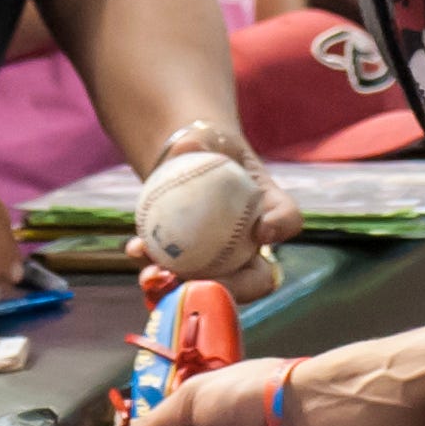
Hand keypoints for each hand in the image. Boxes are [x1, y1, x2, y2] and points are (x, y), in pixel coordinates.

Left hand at [124, 131, 301, 302]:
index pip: (288, 218)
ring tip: (156, 273)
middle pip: (258, 278)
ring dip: (185, 287)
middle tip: (206, 279)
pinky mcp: (191, 268)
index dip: (281, 227)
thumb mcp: (208, 137)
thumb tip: (187, 146)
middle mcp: (252, 245)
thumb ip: (200, 140)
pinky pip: (176, 276)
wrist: (184, 166)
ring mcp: (224, 263)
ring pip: (213, 287)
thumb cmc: (206, 147)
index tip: (261, 230)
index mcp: (269, 208)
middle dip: (236, 288)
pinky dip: (155, 268)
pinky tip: (136, 249)